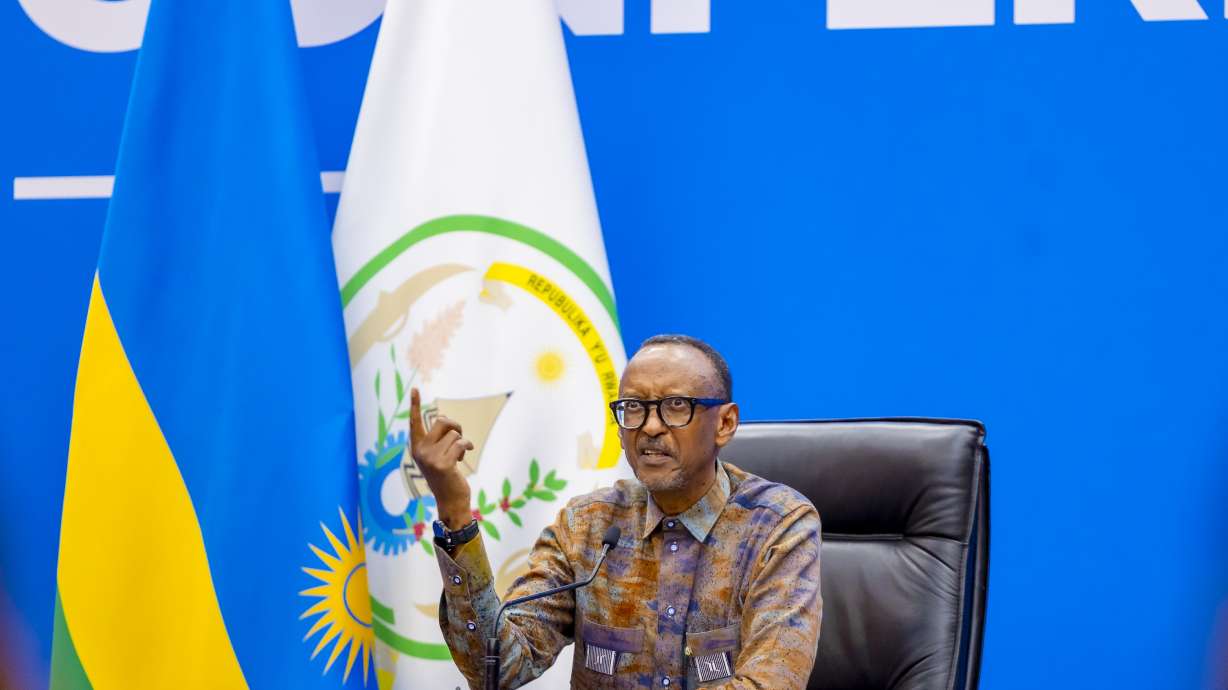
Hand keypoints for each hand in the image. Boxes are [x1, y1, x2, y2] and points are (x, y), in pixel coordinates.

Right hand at [408, 387, 474, 529]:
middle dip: (455, 426)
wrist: (450, 500)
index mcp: (416, 447)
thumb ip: (437, 439)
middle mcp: (420, 451)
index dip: (414, 405)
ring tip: (459, 455)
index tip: (414, 389)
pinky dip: (466, 447)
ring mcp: (430, 457)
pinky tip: (464, 458)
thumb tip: (445, 419)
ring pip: (454, 433)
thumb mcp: (438, 455)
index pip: (414, 422)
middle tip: (460, 437)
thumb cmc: (447, 475)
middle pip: (442, 421)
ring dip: (462, 442)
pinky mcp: (442, 464)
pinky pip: (461, 443)